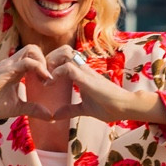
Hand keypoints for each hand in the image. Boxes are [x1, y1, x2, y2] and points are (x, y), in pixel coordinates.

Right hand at [0, 44, 60, 121]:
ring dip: (43, 61)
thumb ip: (34, 109)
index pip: (33, 57)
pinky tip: (44, 79)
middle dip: (46, 60)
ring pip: (32, 49)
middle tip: (49, 78)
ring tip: (47, 78)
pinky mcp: (7, 69)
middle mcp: (12, 63)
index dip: (44, 66)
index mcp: (15, 70)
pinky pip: (27, 61)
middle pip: (33, 48)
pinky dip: (39, 67)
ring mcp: (9, 64)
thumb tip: (50, 117)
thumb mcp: (18, 108)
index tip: (49, 82)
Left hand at [34, 46, 165, 128]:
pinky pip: (68, 67)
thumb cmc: (108, 107)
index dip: (51, 64)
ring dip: (51, 63)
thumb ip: (70, 110)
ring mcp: (85, 72)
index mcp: (82, 73)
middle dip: (49, 59)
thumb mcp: (84, 109)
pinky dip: (56, 73)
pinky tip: (50, 83)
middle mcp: (83, 68)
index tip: (43, 79)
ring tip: (45, 78)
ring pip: (65, 53)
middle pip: (63, 50)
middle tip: (41, 75)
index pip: (64, 57)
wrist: (124, 108)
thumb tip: (55, 115)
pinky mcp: (87, 78)